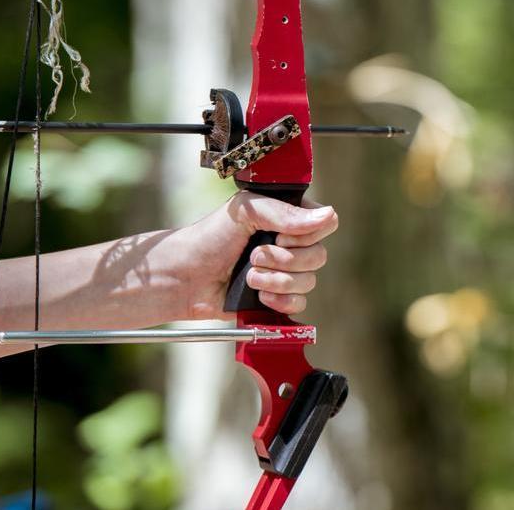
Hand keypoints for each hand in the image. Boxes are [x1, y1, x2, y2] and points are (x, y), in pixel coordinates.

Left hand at [171, 192, 338, 317]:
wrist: (185, 276)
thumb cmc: (210, 237)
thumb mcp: (246, 211)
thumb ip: (285, 213)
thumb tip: (328, 216)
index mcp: (287, 218)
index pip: (326, 223)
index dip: (306, 234)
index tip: (279, 235)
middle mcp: (290, 244)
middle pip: (320, 256)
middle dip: (285, 259)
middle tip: (254, 256)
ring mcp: (285, 272)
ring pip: (309, 281)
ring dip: (276, 280)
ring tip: (249, 276)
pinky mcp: (277, 298)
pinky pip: (299, 303)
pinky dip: (279, 299)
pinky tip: (257, 294)